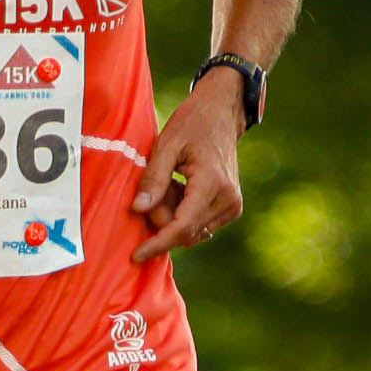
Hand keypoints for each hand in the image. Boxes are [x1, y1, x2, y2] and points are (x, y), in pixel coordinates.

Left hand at [130, 72, 247, 262]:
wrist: (222, 116)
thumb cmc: (192, 125)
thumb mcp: (166, 145)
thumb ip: (153, 179)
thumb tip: (138, 210)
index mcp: (212, 183)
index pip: (182, 226)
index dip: (158, 243)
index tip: (137, 254)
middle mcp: (228, 200)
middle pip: (186, 232)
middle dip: (162, 222)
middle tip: (150, 192)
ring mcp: (233, 206)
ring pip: (193, 232)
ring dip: (172, 218)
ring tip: (168, 185)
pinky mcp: (232, 208)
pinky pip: (201, 225)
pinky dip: (183, 215)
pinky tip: (179, 189)